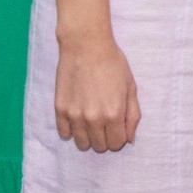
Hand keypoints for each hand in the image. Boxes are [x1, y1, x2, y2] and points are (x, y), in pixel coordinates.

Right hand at [53, 33, 141, 152]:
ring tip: (91, 121)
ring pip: (82, 144)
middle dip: (105, 138)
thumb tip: (129, 139)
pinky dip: (71, 130)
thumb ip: (132, 115)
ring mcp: (75, 116)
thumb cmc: (112, 64)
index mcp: (114, 114)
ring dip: (88, 137)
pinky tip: (77, 116)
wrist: (86, 46)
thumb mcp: (131, 87)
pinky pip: (64, 134)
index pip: (117, 143)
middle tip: (105, 122)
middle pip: (100, 146)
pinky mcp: (60, 110)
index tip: (118, 126)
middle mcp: (94, 119)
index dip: (119, 136)